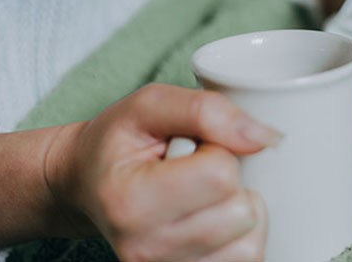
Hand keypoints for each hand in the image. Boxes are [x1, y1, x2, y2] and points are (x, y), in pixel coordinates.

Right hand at [45, 84, 282, 261]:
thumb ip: (206, 110)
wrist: (86, 184)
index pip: (220, 175)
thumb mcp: (149, 104)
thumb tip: (265, 138)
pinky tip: (212, 220)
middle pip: (240, 213)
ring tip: (203, 197)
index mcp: (130, 201)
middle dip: (231, 184)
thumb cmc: (119, 142)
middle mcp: (144, 248)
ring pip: (250, 246)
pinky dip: (240, 239)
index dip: (218, 150)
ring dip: (239, 213)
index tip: (191, 148)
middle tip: (195, 173)